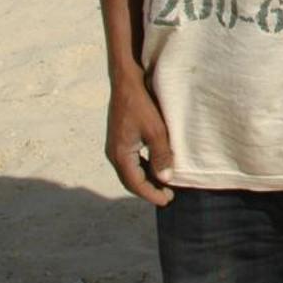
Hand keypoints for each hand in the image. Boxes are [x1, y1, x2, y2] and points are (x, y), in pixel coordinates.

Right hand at [106, 73, 174, 205]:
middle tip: (168, 196)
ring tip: (164, 185)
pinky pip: (131, 161)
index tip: (168, 201)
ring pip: (131, 171)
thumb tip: (165, 179)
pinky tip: (155, 167)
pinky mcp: (120, 139)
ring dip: (146, 180)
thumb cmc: (142, 104)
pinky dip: (143, 168)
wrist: (127, 81)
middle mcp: (114, 154)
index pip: (135, 184)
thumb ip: (160, 155)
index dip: (152, 194)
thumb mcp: (156, 130)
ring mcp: (115, 147)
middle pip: (131, 181)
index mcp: (120, 155)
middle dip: (148, 190)